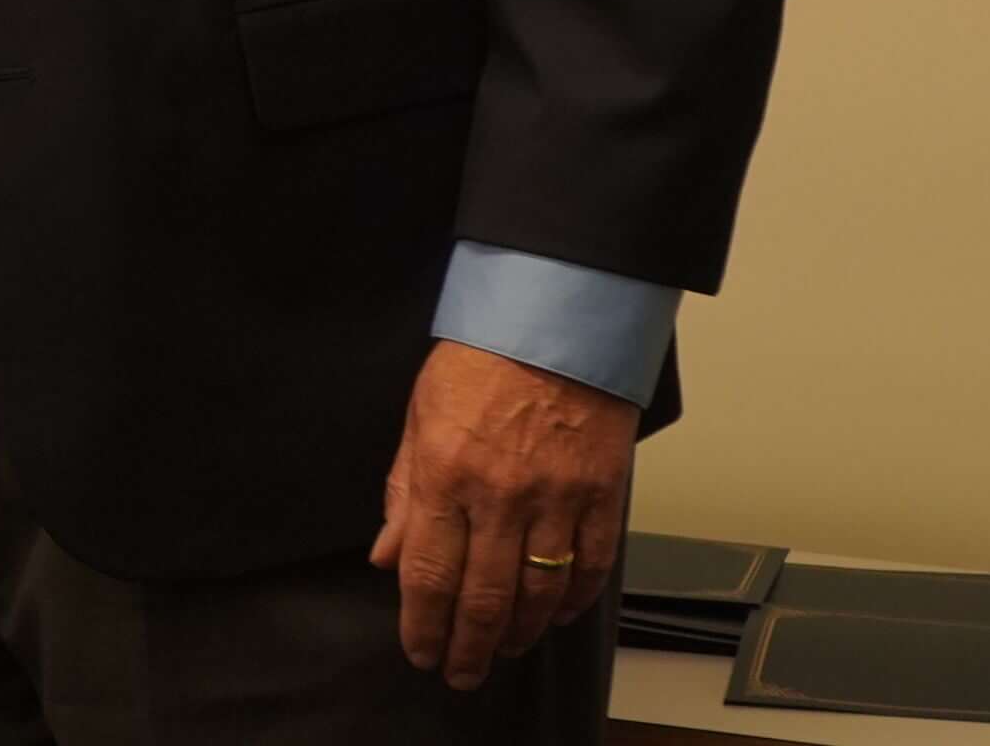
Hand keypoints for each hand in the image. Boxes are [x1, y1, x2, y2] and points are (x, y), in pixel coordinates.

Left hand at [370, 339, 637, 688]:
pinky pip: (591, 566)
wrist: (554, 317)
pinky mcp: (603, 494)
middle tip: (461, 673)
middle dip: (468, 647)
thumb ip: (404, 492)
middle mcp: (500, 494)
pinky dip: (574, 600)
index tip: (421, 654)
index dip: (423, 625)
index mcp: (445, 472)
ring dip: (519, 633)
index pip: (429, 573)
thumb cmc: (478, 360)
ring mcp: (557, 497)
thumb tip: (386, 557)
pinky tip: (556, 615)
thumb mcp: (418, 416)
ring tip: (502, 650)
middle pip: (484, 597)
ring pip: (540, 593)